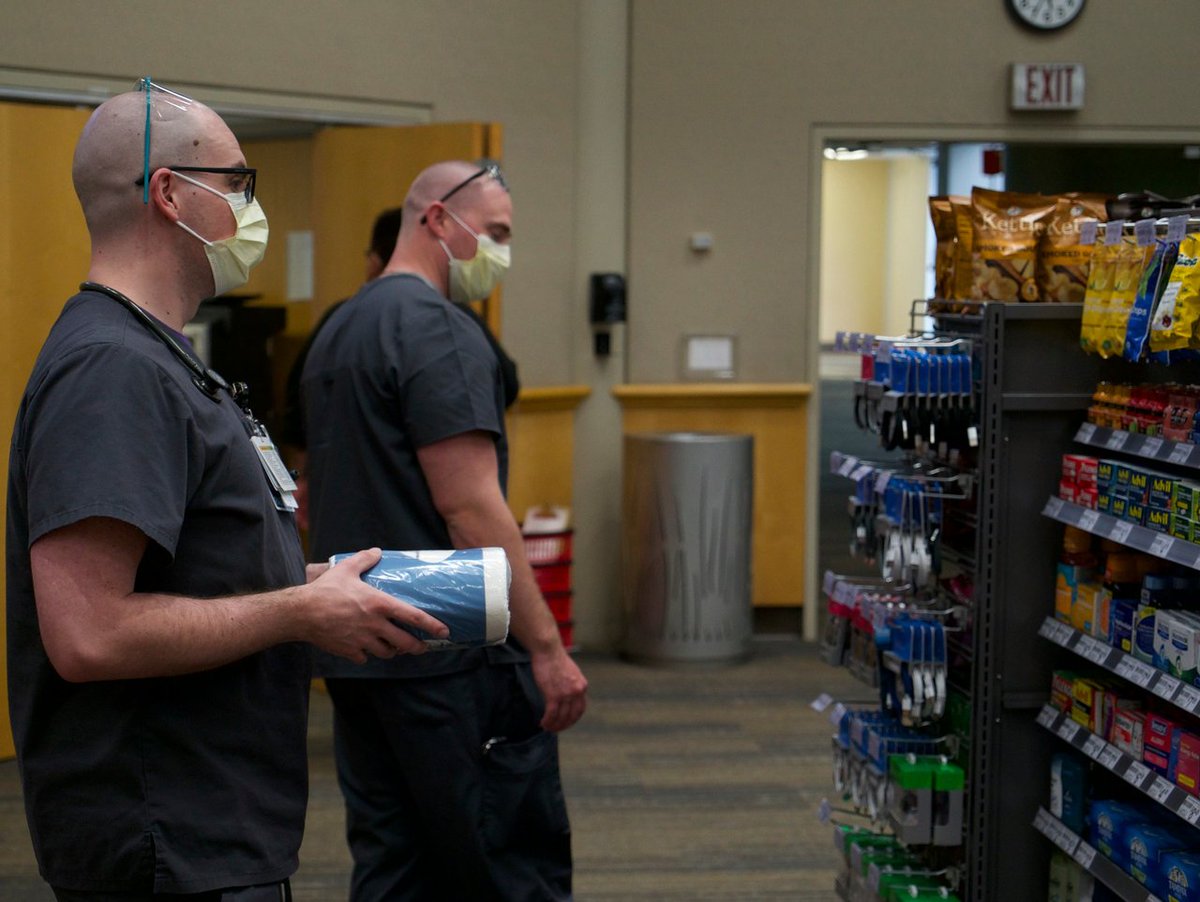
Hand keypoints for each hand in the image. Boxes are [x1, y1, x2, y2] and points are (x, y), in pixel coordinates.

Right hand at [303, 548, 448, 662]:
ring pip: (386, 653)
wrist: (301, 613)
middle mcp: (375, 625)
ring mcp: (362, 640)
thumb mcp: (347, 568)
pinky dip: (367, 655)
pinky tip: (365, 649)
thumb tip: (377, 550)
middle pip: (405, 643)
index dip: (432, 626)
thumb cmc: (325, 590)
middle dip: (417, 647)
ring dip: (393, 651)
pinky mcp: (349, 651)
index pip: (413, 617)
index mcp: (379, 604)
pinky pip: (364, 657)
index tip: (444, 631)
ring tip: (394, 647)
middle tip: (422, 647)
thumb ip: (365, 559)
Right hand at [531, 648, 587, 731]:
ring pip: (561, 717)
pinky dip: (547, 721)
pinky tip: (543, 723)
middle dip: (564, 725)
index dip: (573, 718)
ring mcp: (566, 694)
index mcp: (582, 686)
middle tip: (556, 728)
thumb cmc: (555, 658)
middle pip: (572, 716)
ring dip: (554, 725)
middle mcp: (577, 692)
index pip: (580, 708)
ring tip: (547, 727)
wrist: (548, 650)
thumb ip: (571, 684)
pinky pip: (551, 714)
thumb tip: (566, 694)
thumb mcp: (571, 672)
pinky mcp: (553, 695)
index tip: (566, 722)